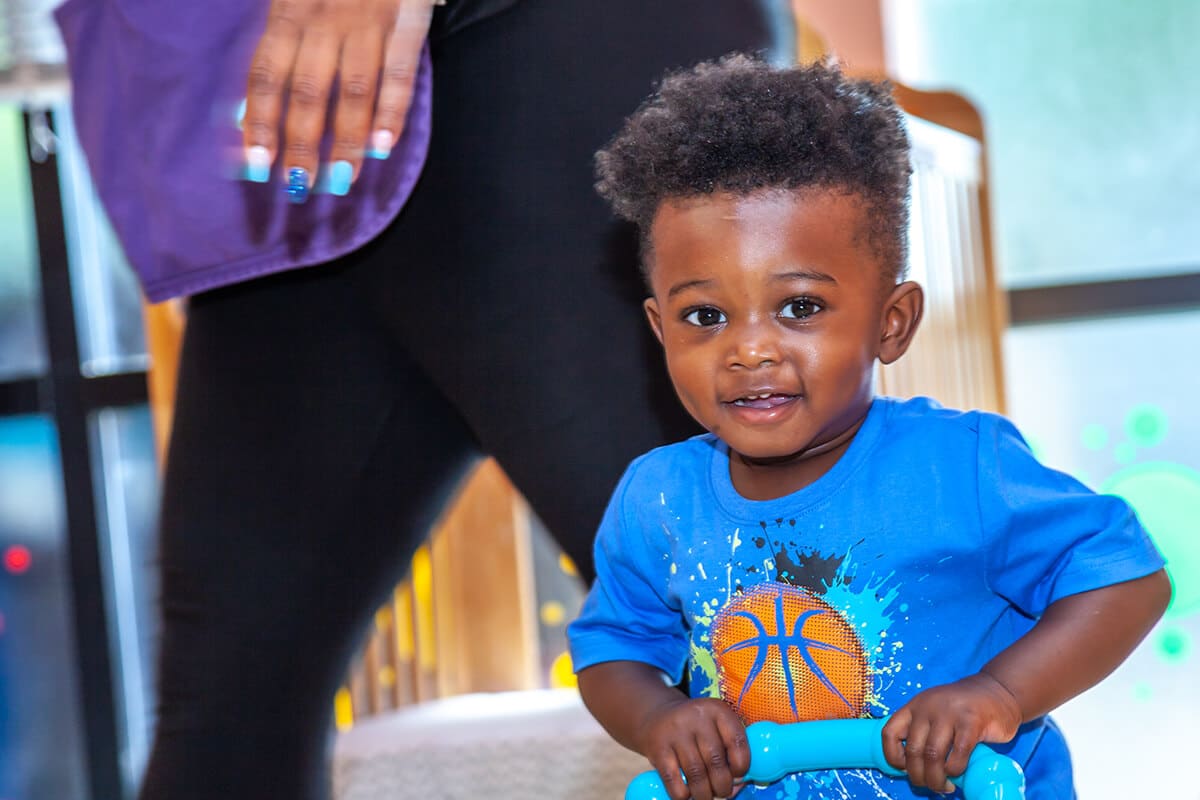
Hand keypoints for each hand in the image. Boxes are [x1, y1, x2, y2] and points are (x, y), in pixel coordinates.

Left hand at [241, 0, 436, 199]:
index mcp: (288, 11)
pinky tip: (385, 146)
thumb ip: (275, 47)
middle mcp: (323, 18)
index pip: (266, 74)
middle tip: (297, 186)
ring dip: (347, 140)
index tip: (254, 164)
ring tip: (342, 179)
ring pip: (353, 89)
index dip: (260, 120)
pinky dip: (393, 112)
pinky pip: (400, 73)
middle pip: (307, 90)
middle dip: (301, 142)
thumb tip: (244, 111)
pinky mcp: (406, 23)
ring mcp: (367, 22)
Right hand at [637, 698, 749, 799]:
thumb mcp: (715, 728)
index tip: (737, 775)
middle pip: (716, 761)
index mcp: (717, 710)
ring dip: (704, 794)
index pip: (737, 741)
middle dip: (722, 785)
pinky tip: (686, 793)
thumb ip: (730, 752)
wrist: (657, 714)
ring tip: (705, 795)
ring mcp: (675, 732)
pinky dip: (683, 795)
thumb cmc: (696, 730)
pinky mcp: (658, 748)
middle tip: (722, 791)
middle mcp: (696, 717)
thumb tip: (738, 785)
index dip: (742, 766)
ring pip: (696, 775)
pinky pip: (674, 781)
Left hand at [881, 672, 1022, 794]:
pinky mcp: (972, 721)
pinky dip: (955, 770)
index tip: (906, 769)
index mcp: (914, 706)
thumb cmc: (964, 710)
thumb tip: (914, 769)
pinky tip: (957, 773)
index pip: (890, 733)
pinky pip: (958, 754)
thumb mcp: (935, 714)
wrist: (999, 691)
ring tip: (944, 786)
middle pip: (913, 750)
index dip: (893, 757)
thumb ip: (924, 733)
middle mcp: (927, 707)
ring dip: (936, 778)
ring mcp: (949, 712)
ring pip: (932, 755)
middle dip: (918, 776)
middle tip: (930, 785)